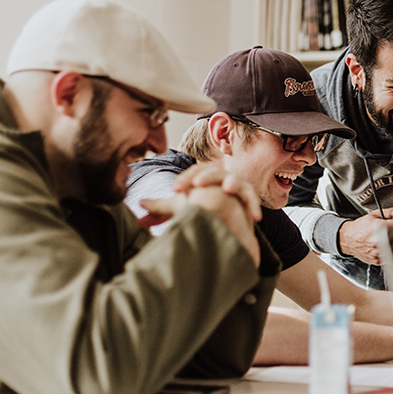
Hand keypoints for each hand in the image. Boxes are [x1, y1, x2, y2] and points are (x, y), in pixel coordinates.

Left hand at [139, 183, 260, 266]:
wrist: (225, 222)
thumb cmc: (202, 210)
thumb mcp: (180, 209)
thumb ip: (160, 209)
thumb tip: (139, 208)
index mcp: (202, 177)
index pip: (194, 172)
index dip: (185, 179)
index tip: (175, 189)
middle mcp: (219, 178)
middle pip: (213, 171)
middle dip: (205, 177)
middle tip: (196, 186)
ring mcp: (235, 187)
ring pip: (235, 180)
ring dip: (231, 183)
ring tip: (226, 189)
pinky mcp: (248, 200)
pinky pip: (252, 200)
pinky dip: (253, 205)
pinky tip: (253, 216)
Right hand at [338, 203, 392, 264]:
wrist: (348, 238)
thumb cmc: (360, 227)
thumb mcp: (374, 215)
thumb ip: (391, 212)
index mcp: (380, 228)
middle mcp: (380, 241)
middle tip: (386, 231)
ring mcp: (379, 252)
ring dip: (392, 242)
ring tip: (381, 238)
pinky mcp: (378, 260)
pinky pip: (390, 254)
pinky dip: (387, 250)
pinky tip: (379, 246)